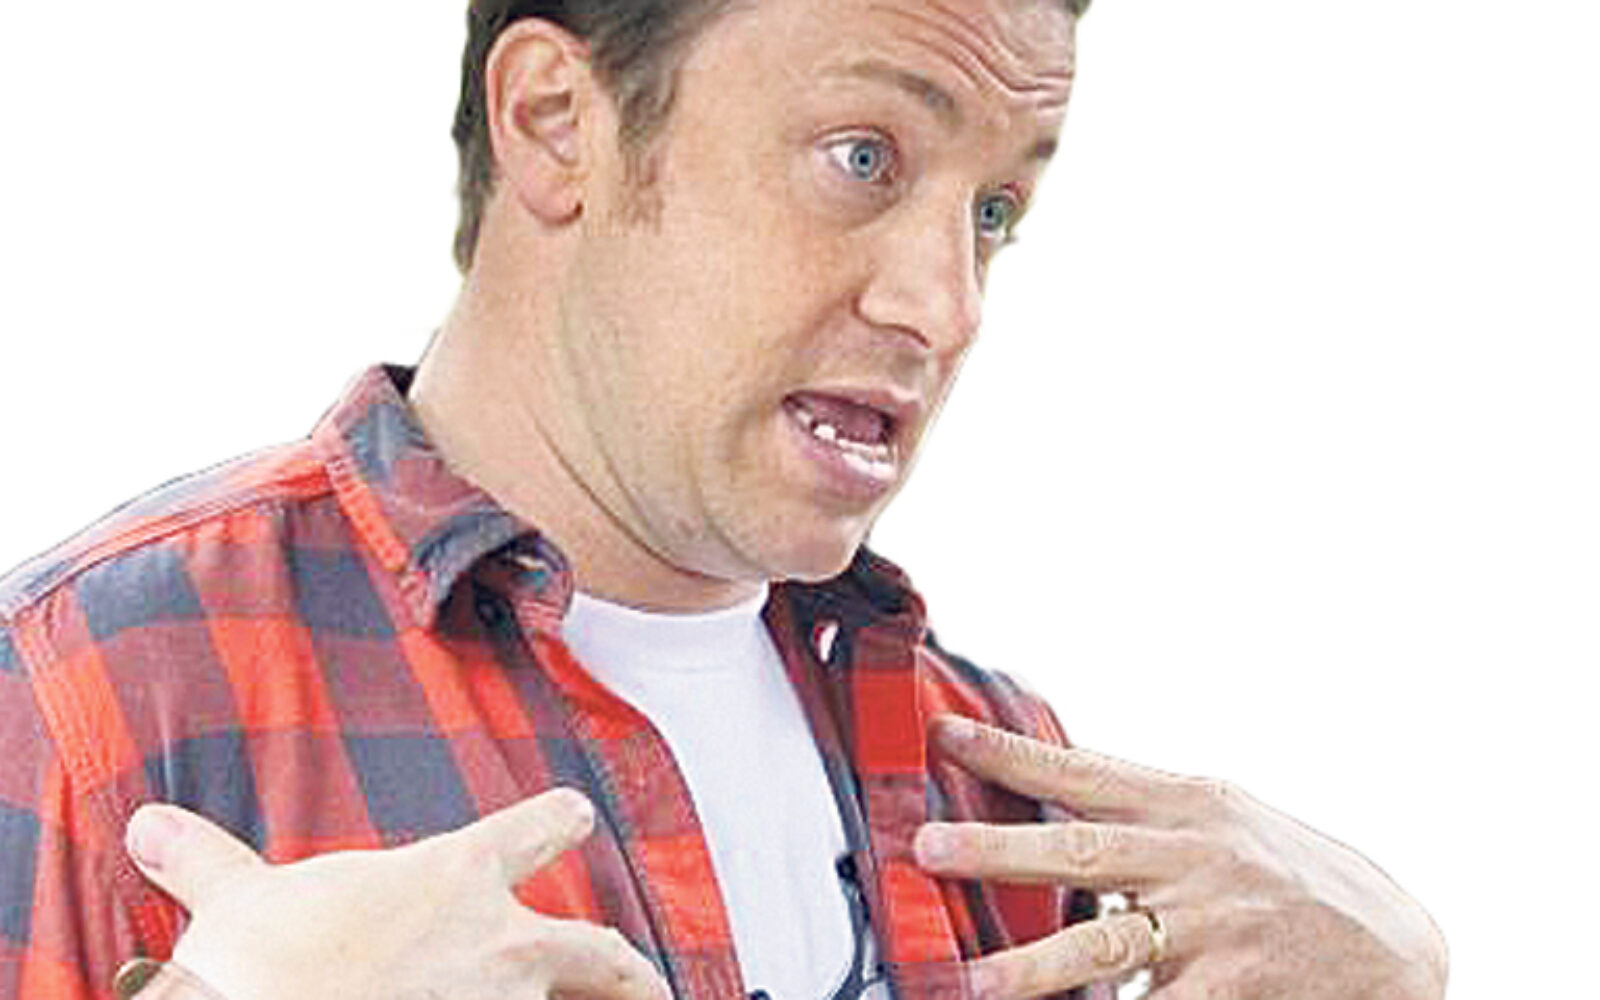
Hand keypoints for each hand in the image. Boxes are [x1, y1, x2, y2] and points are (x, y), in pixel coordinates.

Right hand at [124, 788, 669, 999]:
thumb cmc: (261, 966)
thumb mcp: (235, 903)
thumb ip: (206, 862)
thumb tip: (151, 826)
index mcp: (456, 877)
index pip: (535, 829)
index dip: (559, 819)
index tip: (579, 813)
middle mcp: (503, 942)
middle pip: (599, 951)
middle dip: (629, 970)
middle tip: (648, 980)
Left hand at [914, 716, 1447, 999]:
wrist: (1397, 946)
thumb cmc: (1295, 874)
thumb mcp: (1225, 818)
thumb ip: (1146, 808)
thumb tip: (1054, 788)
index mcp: (1188, 804)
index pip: (1082, 770)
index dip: (1008, 754)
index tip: (942, 737)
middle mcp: (1197, 857)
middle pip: (1081, 851)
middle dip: (997, 850)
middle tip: (927, 848)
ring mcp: (1214, 928)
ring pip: (1108, 944)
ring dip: (1036, 965)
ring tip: (977, 981)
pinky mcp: (1232, 990)